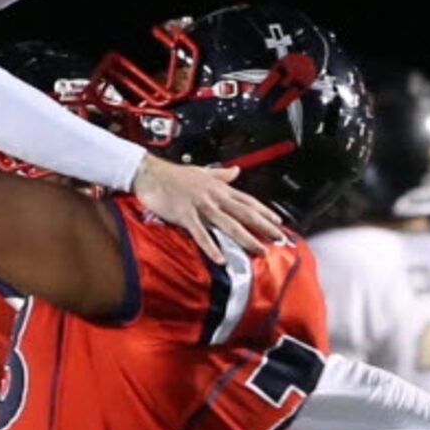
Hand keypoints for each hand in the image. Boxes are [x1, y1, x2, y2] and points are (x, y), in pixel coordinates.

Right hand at [132, 151, 284, 257]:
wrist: (151, 173)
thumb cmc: (174, 175)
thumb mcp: (202, 171)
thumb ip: (221, 174)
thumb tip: (236, 171)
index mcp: (219, 188)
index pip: (247, 200)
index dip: (264, 211)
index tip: (278, 221)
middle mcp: (214, 197)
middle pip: (244, 213)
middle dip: (263, 226)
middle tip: (278, 238)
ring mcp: (200, 206)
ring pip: (228, 224)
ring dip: (245, 238)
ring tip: (259, 249)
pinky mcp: (185, 216)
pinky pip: (201, 234)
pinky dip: (211, 247)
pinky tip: (220, 258)